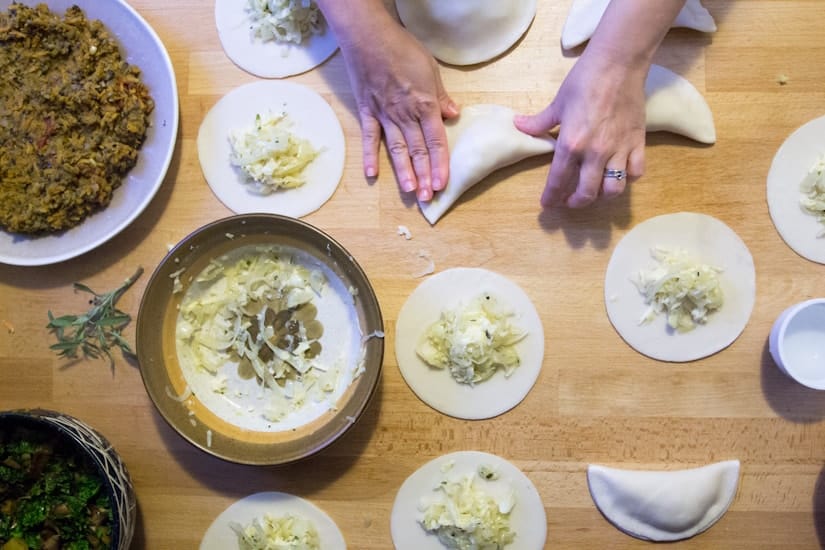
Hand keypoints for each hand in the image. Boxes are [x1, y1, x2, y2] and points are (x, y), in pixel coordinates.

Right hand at [337, 20, 458, 200]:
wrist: (368, 37)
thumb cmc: (402, 49)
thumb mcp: (430, 69)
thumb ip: (441, 96)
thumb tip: (454, 114)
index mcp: (424, 105)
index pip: (436, 141)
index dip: (440, 164)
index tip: (443, 183)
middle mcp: (405, 115)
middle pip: (418, 151)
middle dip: (424, 176)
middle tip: (428, 198)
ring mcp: (384, 115)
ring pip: (397, 150)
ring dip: (404, 173)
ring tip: (410, 192)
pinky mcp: (367, 112)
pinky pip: (370, 138)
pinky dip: (370, 157)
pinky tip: (372, 174)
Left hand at [515, 52, 646, 207]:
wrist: (618, 63)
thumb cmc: (584, 80)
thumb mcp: (557, 103)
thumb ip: (539, 122)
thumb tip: (518, 125)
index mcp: (571, 144)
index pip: (558, 180)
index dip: (551, 196)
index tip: (547, 204)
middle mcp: (595, 153)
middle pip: (587, 193)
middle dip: (576, 202)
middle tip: (570, 200)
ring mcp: (619, 150)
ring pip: (613, 189)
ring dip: (602, 196)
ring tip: (595, 191)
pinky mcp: (638, 142)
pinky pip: (636, 172)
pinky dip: (628, 179)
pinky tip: (620, 174)